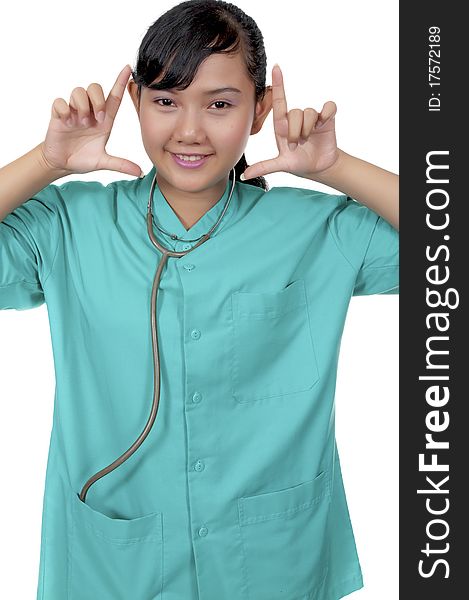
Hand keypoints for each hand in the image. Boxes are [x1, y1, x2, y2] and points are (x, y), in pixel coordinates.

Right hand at [40, 65, 142, 176]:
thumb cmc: (82, 158)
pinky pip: (60, 102)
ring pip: (78, 92)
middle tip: (97, 119)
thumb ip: (121, 164)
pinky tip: (67, 123)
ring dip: (82, 107)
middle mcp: (90, 112)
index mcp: (104, 120)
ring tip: (81, 124)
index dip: (121, 82)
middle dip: (97, 100)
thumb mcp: (103, 162)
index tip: (128, 68)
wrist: (62, 164)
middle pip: (95, 87)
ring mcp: (73, 111)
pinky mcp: (58, 114)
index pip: (114, 97)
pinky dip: (64, 111)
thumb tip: (140, 172)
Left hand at [241, 64, 338, 180]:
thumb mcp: (281, 165)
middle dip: (296, 132)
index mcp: (283, 125)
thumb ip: (263, 167)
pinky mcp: (327, 118)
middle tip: (297, 144)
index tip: (276, 67)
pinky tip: (324, 124)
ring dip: (309, 129)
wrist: (319, 167)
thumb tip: (245, 175)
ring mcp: (312, 118)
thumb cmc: (299, 163)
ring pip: (309, 112)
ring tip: (308, 140)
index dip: (279, 84)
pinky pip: (328, 107)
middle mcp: (296, 118)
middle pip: (295, 113)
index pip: (280, 101)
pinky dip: (327, 114)